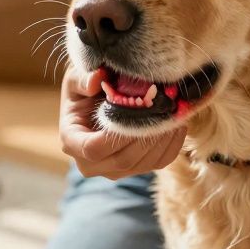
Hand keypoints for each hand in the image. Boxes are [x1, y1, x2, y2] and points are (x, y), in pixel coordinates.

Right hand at [59, 67, 186, 178]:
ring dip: (162, 139)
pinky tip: (177, 123)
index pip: (92, 149)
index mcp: (72, 141)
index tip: (134, 110)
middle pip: (122, 160)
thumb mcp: (76, 77)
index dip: (116, 134)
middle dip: (145, 135)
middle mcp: (90, 164)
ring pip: (144, 164)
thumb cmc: (85, 89)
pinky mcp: (135, 170)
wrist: (97, 102)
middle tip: (162, 111)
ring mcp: (113, 171)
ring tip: (172, 114)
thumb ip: (83, 79)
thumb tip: (97, 80)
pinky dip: (172, 144)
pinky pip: (159, 163)